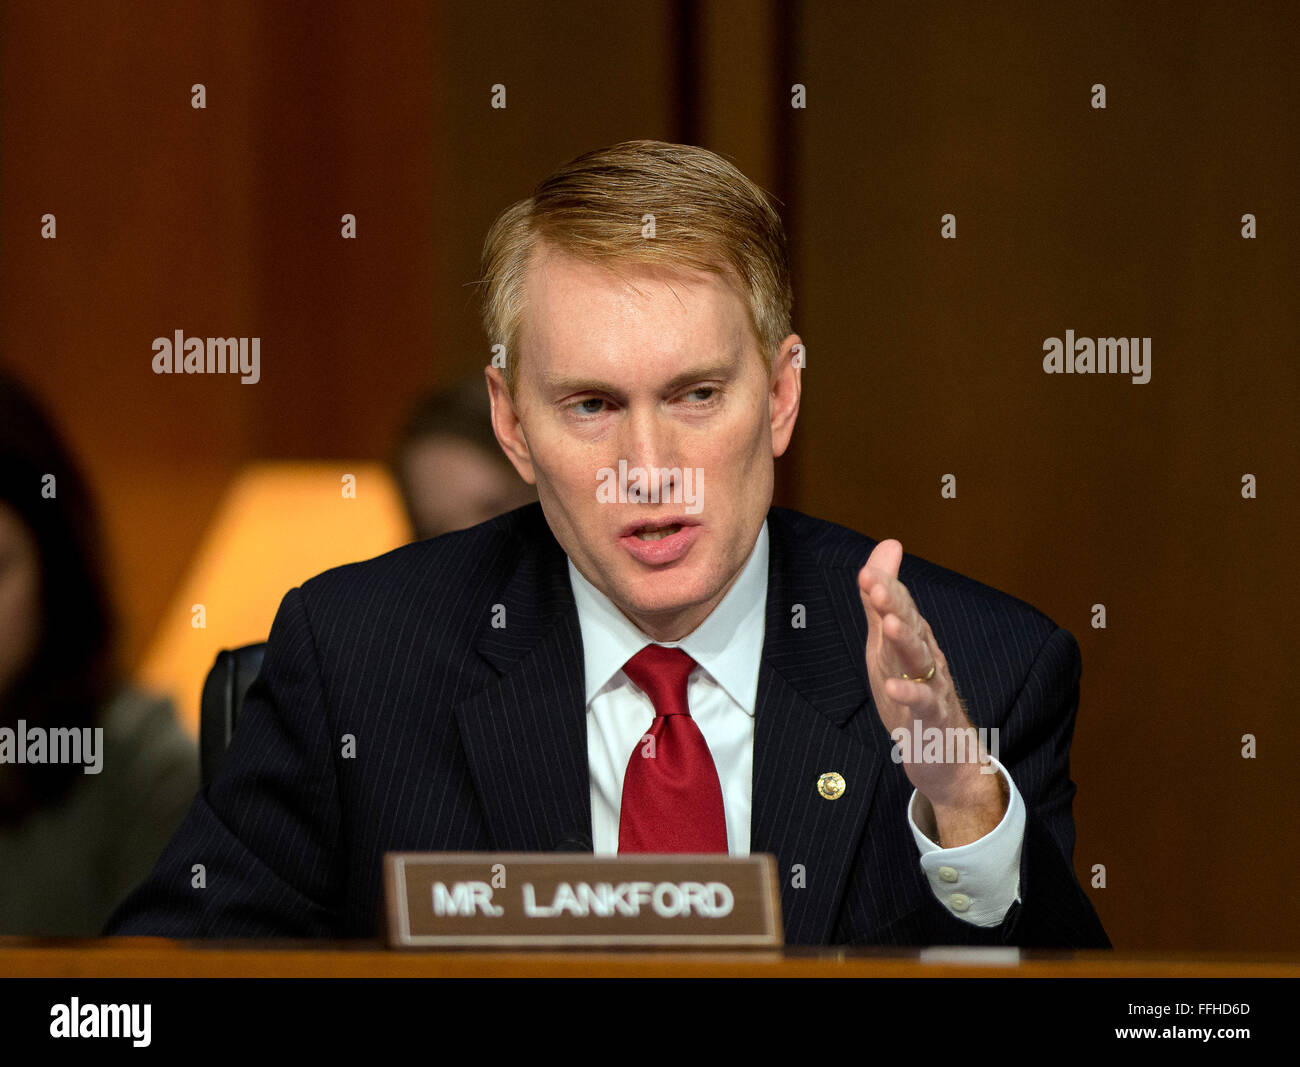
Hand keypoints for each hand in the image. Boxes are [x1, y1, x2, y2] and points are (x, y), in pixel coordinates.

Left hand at [858, 539, 1005, 844]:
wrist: (946, 754)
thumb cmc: (913, 692)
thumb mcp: (887, 644)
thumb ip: (881, 601)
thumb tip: (886, 548)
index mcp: (913, 638)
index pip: (900, 606)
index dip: (885, 589)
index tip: (866, 572)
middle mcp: (926, 657)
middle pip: (911, 625)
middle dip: (895, 604)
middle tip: (877, 586)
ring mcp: (932, 687)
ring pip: (920, 660)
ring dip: (905, 640)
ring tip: (889, 625)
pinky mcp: (931, 720)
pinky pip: (923, 704)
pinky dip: (909, 695)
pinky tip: (893, 687)